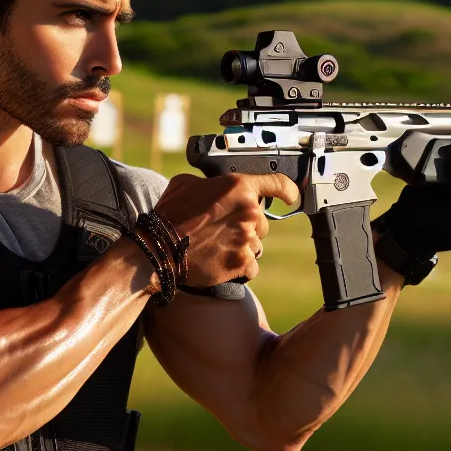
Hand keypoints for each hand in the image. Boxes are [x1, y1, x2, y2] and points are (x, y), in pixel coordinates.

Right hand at [152, 173, 299, 286]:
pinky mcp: (243, 262)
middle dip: (245, 227)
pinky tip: (220, 263)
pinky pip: (251, 266)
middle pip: (261, 222)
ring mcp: (247, 238)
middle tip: (221, 231)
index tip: (291, 197)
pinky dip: (239, 267)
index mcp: (238, 187)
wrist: (160, 249)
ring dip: (241, 247)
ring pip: (256, 245)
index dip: (288, 191)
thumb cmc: (169, 216)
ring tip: (216, 248)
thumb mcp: (185, 183)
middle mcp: (249, 211)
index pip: (278, 184)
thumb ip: (209, 182)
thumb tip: (213, 186)